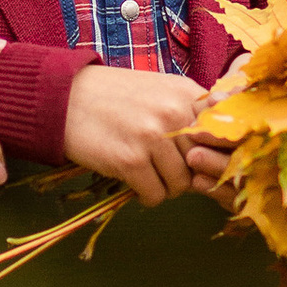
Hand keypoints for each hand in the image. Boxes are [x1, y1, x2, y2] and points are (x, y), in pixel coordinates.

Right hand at [64, 63, 210, 206]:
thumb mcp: (159, 90)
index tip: (203, 160)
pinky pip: (155, 195)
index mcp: (185, 92)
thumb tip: (215, 150)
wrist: (64, 97)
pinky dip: (147, 196)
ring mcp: (152, 137)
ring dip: (166, 187)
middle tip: (166, 170)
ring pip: (181, 184)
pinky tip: (135, 183)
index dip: (215, 152)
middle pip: (202, 164)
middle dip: (187, 173)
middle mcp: (173, 112)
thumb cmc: (114, 97)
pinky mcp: (130, 160)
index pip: (222, 133)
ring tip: (150, 176)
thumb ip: (190, 110)